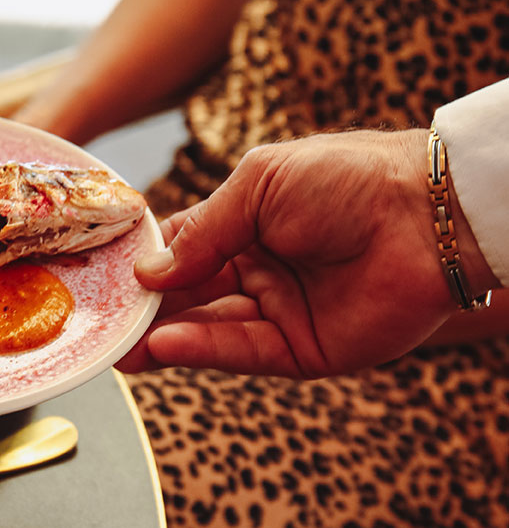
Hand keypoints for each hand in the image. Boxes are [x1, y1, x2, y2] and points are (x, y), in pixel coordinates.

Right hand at [116, 129, 496, 377]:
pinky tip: (165, 344)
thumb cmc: (347, 178)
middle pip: (187, 295)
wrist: (428, 212)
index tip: (100, 277)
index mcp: (245, 223)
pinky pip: (242, 349)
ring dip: (162, 337)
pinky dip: (202, 349)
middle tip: (99, 324)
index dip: (142, 264)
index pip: (180, 248)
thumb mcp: (259, 185)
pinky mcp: (302, 348)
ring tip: (119, 347)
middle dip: (144, 310)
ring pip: (207, 328)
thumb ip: (203, 230)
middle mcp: (256, 268)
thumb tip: (148, 272)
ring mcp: (278, 310)